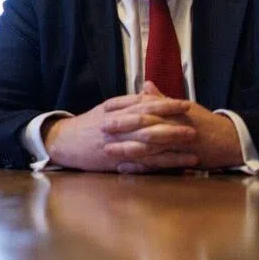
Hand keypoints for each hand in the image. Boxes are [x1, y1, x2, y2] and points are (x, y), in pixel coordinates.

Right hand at [43, 87, 195, 171]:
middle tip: (195, 123)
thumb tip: (147, 94)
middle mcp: (117, 125)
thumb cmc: (86, 126)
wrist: (63, 142)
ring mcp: (117, 143)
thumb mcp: (104, 109)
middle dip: (173, 123)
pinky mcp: (116, 160)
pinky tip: (177, 165)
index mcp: (114, 111)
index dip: (165, 104)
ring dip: (171, 144)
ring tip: (192, 144)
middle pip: (148, 122)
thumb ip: (126, 102)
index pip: (143, 104)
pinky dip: (161, 163)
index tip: (185, 103)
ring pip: (148, 143)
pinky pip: (142, 162)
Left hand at [102, 82, 242, 172]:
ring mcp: (176, 143)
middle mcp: (172, 125)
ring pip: (147, 146)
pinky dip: (140, 167)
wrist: (230, 140)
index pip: (142, 106)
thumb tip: (145, 85)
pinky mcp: (180, 159)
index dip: (122, 108)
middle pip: (143, 125)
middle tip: (101, 128)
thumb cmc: (204, 122)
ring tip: (107, 151)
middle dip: (121, 127)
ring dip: (126, 148)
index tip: (104, 109)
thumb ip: (161, 99)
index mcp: (171, 111)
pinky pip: (157, 164)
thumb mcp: (183, 106)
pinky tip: (124, 169)